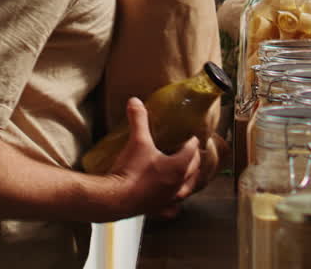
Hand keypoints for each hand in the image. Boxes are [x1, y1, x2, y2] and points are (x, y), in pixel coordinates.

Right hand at [105, 98, 200, 217]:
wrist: (116, 197)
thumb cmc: (131, 169)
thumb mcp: (136, 141)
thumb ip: (138, 120)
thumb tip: (135, 101)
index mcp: (178, 167)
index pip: (192, 151)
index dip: (192, 142)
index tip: (192, 137)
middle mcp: (178, 184)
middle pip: (194, 170)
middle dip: (194, 160)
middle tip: (190, 152)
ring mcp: (170, 199)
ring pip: (187, 190)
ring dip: (189, 182)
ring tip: (187, 176)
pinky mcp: (159, 210)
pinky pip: (172, 208)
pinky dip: (174, 205)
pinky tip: (172, 203)